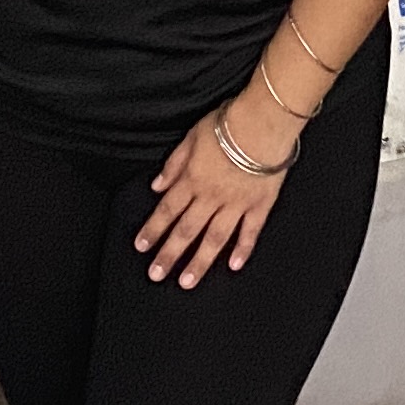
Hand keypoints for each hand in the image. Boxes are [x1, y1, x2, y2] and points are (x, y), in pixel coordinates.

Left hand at [135, 108, 285, 287]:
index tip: (142, 247)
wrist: (263, 123)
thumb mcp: (192, 137)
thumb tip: (157, 185)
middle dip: (169, 254)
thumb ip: (174, 164)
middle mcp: (211, 197)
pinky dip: (243, 249)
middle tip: (156, 274)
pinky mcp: (260, 204)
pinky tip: (234, 265)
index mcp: (193, 180)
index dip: (153, 230)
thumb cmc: (228, 124)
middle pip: (186, 231)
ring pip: (214, 238)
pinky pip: (250, 231)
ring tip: (187, 281)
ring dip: (199, 262)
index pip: (167, 210)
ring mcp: (237, 204)